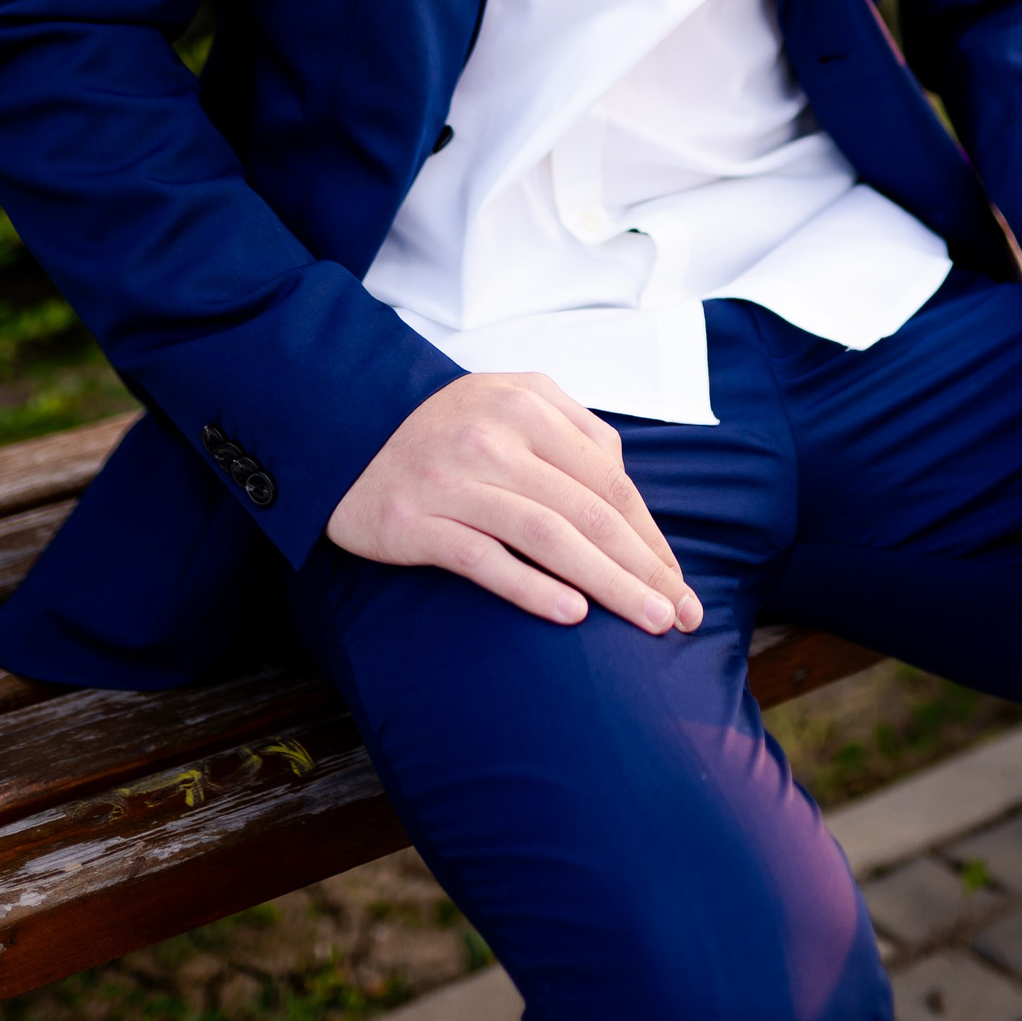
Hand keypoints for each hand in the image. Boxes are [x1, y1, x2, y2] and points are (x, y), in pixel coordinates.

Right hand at [327, 371, 703, 634]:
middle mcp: (493, 436)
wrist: (342, 430)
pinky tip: (571, 614)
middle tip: (679, 614)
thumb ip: (573, 433)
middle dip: (642, 567)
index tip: (678, 580)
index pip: (609, 478)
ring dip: (606, 582)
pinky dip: (531, 586)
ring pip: (547, 535)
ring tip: (646, 619)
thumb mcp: (510, 401)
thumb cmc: (443, 427)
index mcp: (527, 403)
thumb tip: (627, 493)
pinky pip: (483, 559)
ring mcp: (453, 478)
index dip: (649, 534)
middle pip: (588, 510)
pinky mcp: (414, 520)